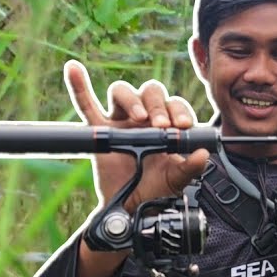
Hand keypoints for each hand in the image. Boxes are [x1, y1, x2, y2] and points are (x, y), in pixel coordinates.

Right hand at [64, 59, 210, 213]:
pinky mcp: (99, 131)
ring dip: (131, 99)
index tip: (183, 125)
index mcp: (167, 125)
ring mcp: (120, 122)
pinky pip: (86, 104)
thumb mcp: (177, 179)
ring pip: (122, 92)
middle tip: (161, 125)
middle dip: (158, 104)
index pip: (174, 104)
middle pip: (150, 92)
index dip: (179, 110)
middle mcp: (144, 118)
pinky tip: (73, 69)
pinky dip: (79, 86)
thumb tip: (202, 155)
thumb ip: (191, 167)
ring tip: (139, 117)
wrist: (132, 207)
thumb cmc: (156, 189)